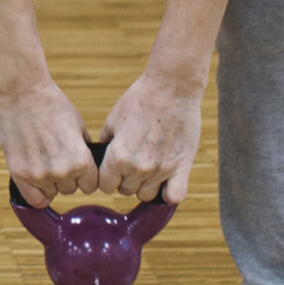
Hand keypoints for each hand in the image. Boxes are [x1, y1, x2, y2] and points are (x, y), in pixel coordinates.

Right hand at [0, 78, 99, 207]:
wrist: (24, 94)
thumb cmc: (53, 106)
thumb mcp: (79, 127)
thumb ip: (84, 152)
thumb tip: (90, 170)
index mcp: (81, 160)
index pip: (91, 186)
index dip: (86, 176)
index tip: (79, 168)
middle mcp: (62, 171)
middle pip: (71, 189)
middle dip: (67, 177)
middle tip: (57, 157)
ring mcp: (39, 174)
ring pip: (52, 193)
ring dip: (50, 183)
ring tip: (44, 161)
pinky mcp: (19, 174)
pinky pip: (34, 200)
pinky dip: (37, 194)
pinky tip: (37, 181)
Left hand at [100, 65, 205, 203]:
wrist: (171, 88)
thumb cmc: (140, 99)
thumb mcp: (113, 119)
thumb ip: (107, 142)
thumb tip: (101, 157)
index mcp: (117, 157)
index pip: (105, 186)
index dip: (107, 178)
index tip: (112, 170)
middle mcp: (138, 167)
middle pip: (126, 191)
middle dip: (125, 179)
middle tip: (132, 162)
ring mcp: (161, 170)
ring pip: (147, 195)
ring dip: (145, 185)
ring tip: (148, 167)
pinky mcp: (182, 166)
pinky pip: (174, 196)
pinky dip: (169, 194)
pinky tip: (167, 182)